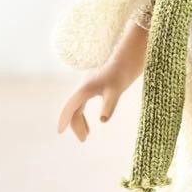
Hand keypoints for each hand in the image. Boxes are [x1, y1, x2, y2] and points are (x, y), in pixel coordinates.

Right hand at [57, 19, 148, 140]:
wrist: (132, 51)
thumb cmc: (124, 69)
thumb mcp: (117, 89)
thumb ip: (109, 104)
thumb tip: (103, 120)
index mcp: (85, 88)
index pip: (70, 107)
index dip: (64, 120)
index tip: (59, 132)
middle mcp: (85, 85)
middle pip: (74, 108)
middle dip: (76, 124)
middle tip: (84, 139)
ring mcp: (91, 83)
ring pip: (80, 104)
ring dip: (81, 119)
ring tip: (88, 133)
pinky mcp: (99, 82)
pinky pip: (87, 99)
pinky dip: (87, 110)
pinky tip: (98, 115)